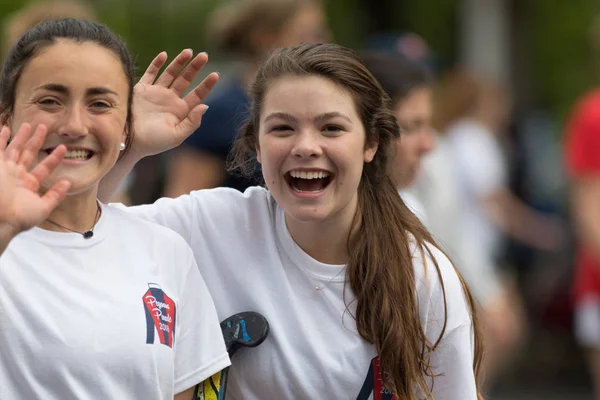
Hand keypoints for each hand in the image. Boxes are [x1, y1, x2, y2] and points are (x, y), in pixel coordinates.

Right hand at [0, 123, 69, 237]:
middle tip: (44, 127)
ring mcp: (5, 170)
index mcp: (28, 185)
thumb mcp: (43, 207)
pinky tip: (6, 128)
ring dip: (21, 136)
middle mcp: (16, 176)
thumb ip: (56, 195)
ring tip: (29, 125)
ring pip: (14, 148)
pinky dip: (2, 138)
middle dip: (36, 140)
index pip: (44, 167)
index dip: (54, 158)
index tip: (63, 148)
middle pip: (28, 153)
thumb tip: (68, 182)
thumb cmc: (20, 216)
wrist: (0, 218)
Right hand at [131, 50, 218, 158]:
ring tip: (189, 52)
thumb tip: (205, 106)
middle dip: (195, 68)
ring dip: (179, 62)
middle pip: (186, 80)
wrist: (128, 141)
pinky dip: (157, 64)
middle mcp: (170, 100)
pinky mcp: (141, 89)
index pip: (197, 95)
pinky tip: (164, 55)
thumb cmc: (153, 142)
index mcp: (180, 111)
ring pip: (170, 73)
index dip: (206, 85)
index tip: (216, 74)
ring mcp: (156, 93)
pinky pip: (150, 73)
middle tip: (204, 55)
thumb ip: (192, 122)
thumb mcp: (177, 135)